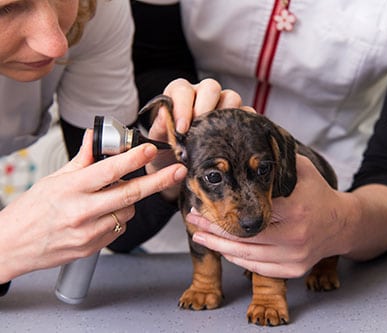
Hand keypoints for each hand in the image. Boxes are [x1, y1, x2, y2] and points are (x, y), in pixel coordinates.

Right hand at [0, 129, 186, 282]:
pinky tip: (101, 215)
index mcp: (71, 189)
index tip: (151, 150)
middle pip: (130, 194)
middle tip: (178, 171)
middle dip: (158, 181)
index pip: (109, 171)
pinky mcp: (93, 248)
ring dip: (129, 201)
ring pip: (128, 212)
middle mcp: (82, 212)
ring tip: (109, 197)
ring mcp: (89, 233)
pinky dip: (118, 218)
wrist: (12, 245)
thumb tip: (96, 137)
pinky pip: (119, 228)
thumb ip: (82, 160)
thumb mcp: (54, 179)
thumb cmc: (31, 210)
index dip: (133, 159)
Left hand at [145, 78, 246, 200]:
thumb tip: (166, 116)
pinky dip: (244, 125)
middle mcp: (202, 96)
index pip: (182, 90)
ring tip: (217, 138)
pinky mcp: (240, 120)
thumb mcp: (157, 144)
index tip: (181, 129)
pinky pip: (248, 115)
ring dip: (225, 115)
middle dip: (205, 107)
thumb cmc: (166, 155)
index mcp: (180, 96)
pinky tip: (236, 142)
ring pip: (232, 97)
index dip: (182, 106)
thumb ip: (161, 129)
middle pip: (211, 87)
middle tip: (200, 131)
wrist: (179, 174)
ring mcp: (223, 106)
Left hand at [186, 155, 355, 278]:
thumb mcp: (303, 170)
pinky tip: (223, 250)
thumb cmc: (318, 194)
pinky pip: (258, 269)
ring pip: (248, 256)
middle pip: (244, 237)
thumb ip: (278, 156)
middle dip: (214, 229)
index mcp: (294, 209)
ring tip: (200, 235)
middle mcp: (294, 237)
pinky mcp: (293, 270)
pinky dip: (238, 259)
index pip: (251, 212)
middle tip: (193, 220)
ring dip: (220, 246)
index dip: (223, 210)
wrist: (343, 224)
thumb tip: (253, 131)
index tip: (201, 203)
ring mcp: (294, 257)